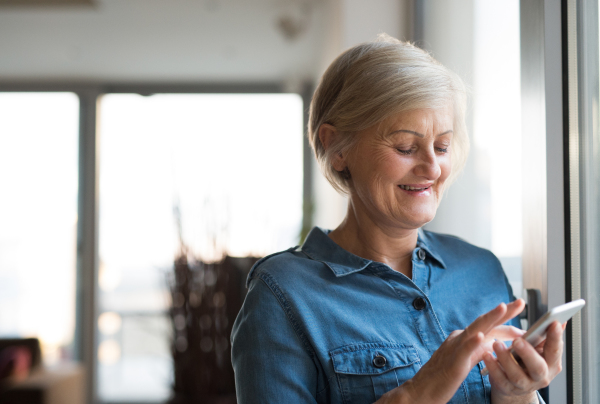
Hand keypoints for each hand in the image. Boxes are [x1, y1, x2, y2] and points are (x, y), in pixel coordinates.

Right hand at [377, 299, 525, 403]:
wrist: (422, 390)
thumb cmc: (442, 378)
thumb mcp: (464, 361)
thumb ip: (477, 350)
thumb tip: (492, 344)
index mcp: (462, 339)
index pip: (487, 327)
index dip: (505, 321)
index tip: (521, 316)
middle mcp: (458, 339)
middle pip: (484, 322)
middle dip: (503, 312)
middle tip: (520, 302)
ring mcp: (454, 349)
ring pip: (475, 330)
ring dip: (490, 318)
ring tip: (504, 308)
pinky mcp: (452, 363)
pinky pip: (463, 350)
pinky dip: (472, 342)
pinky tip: (482, 336)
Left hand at [483, 320, 564, 403]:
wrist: (513, 382)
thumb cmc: (526, 359)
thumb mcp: (536, 348)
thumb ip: (543, 336)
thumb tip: (557, 321)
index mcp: (551, 364)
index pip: (555, 350)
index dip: (555, 338)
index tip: (552, 323)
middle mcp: (540, 377)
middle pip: (538, 367)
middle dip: (528, 353)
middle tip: (516, 340)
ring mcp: (524, 385)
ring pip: (517, 375)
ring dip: (506, 359)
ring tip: (496, 343)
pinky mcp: (507, 388)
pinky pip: (499, 379)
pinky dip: (493, 367)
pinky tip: (487, 355)